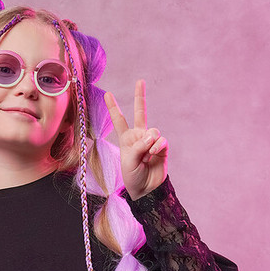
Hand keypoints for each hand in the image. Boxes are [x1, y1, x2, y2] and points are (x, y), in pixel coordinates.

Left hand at [104, 80, 167, 199]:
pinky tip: (154, 155)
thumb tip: (152, 136)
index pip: (119, 120)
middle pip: (141, 113)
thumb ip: (139, 146)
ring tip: (147, 156)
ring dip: (150, 143)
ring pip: (153, 131)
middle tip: (140, 81)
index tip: (107, 94)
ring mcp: (151, 141)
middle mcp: (139, 137)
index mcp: (126, 139)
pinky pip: (162, 140)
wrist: (146, 189)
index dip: (113, 107)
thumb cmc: (132, 177)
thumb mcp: (129, 161)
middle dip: (140, 97)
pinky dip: (158, 147)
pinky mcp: (162, 148)